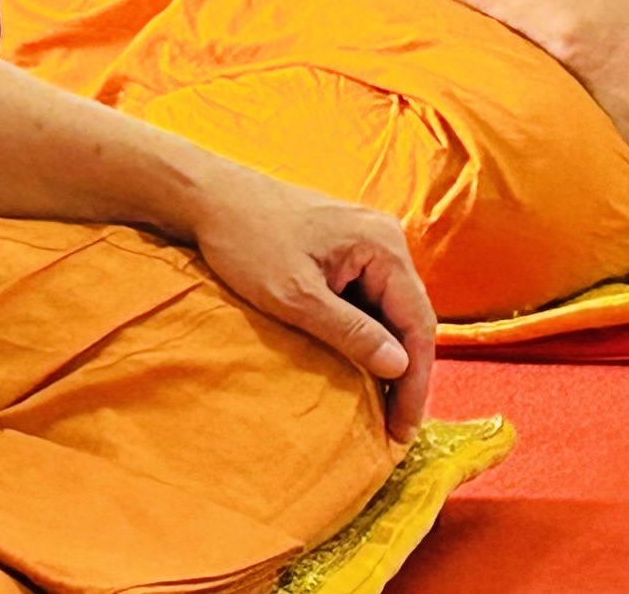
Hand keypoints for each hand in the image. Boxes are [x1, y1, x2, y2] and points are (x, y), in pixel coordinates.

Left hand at [182, 172, 437, 440]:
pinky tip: (358, 368)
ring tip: (381, 409)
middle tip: (395, 430)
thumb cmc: (247, 241)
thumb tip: (400, 366)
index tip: (403, 430)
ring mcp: (368, 242)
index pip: (417, 323)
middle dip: (405, 375)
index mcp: (383, 246)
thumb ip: (351, 332)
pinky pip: (370, 299)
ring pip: (391, 311)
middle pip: (411, 318)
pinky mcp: (347, 250)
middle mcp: (387, 240)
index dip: (415, 382)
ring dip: (387, 358)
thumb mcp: (296, 297)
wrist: (210, 197)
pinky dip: (368, 336)